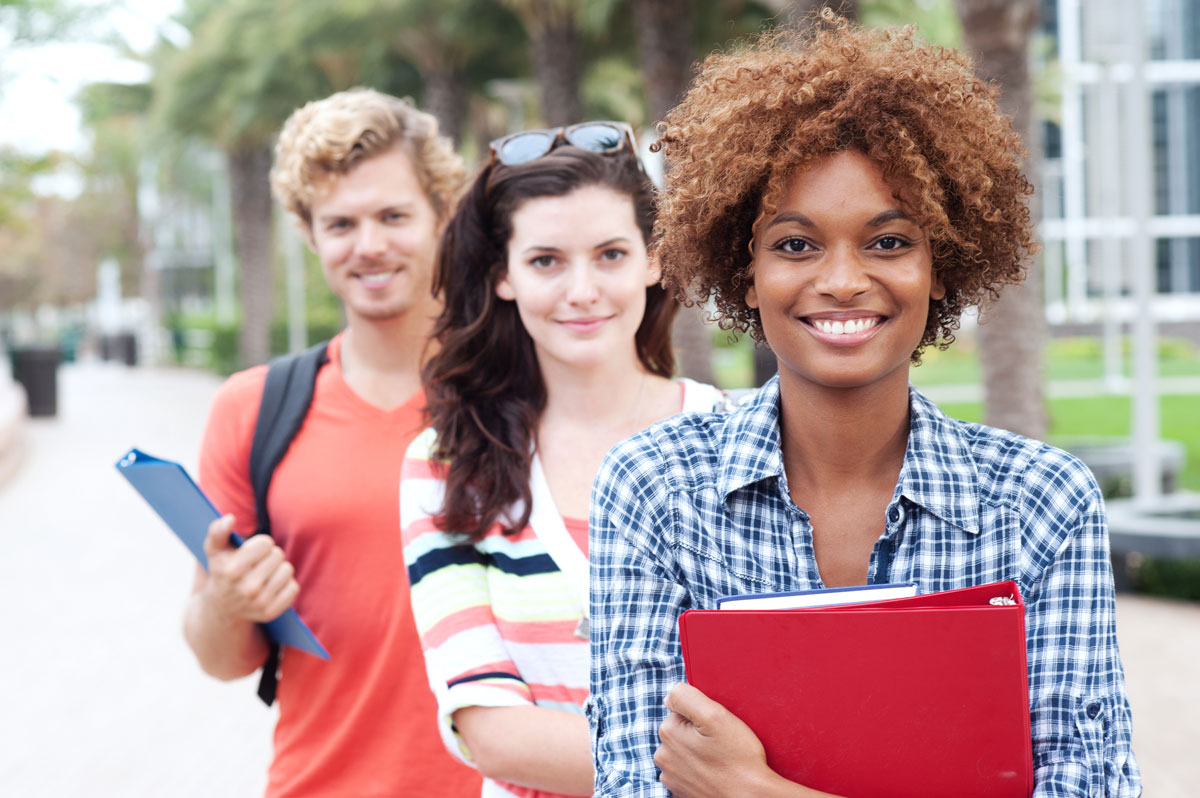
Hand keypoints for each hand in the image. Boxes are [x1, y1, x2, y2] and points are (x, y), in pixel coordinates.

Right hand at [200, 514, 297, 622]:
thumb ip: (218, 531)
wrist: (221, 607)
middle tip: (258, 564)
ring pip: (287, 570)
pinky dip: (286, 585)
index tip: (251, 551)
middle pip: (278, 555)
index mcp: (232, 570)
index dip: (260, 544)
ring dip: (279, 569)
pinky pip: (293, 588)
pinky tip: (271, 587)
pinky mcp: (270, 613)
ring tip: (265, 574)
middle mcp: (246, 589)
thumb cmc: (222, 570)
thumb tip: (230, 518)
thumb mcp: (215, 550)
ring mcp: (259, 603)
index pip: (266, 543)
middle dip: (270, 555)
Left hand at [655, 682, 783, 797]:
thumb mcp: (715, 715)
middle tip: (721, 744)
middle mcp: (663, 757)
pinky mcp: (682, 792)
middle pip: (681, 732)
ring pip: (685, 752)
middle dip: (698, 734)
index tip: (716, 729)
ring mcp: (671, 777)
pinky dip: (700, 771)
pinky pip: (689, 772)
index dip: (702, 716)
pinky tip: (716, 773)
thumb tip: (670, 697)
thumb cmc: (737, 758)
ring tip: (720, 760)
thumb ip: (686, 697)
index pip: (681, 710)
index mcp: (668, 733)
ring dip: (699, 753)